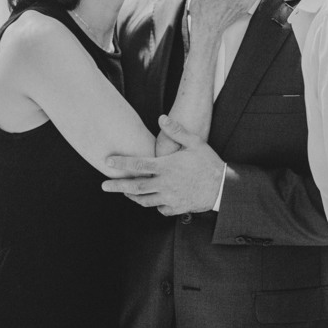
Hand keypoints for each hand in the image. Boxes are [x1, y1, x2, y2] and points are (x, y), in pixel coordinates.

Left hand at [102, 115, 225, 216]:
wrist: (223, 188)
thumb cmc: (209, 163)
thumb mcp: (195, 142)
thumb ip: (176, 131)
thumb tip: (162, 118)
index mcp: (166, 167)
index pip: (138, 164)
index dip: (121, 162)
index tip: (108, 161)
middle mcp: (164, 184)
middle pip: (134, 187)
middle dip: (117, 186)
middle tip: (103, 186)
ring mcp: (169, 198)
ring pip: (144, 200)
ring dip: (132, 196)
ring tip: (125, 192)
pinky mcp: (176, 208)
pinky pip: (159, 209)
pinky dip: (154, 204)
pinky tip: (152, 200)